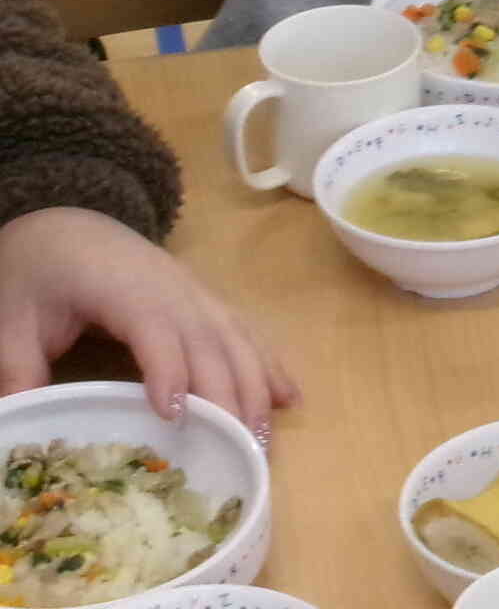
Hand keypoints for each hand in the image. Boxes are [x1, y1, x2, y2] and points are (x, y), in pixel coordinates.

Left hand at [0, 209, 296, 435]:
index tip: (175, 417)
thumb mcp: (11, 320)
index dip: (168, 370)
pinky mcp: (205, 302)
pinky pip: (246, 333)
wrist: (66, 230)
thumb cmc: (38, 274)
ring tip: (266, 437)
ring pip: (238, 340)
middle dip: (228, 394)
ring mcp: (196, 295)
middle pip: (210, 342)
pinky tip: (289, 397)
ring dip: (257, 386)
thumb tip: (18, 418)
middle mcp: (173, 291)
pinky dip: (271, 365)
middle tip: (238, 450)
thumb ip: (17, 368)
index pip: (155, 331)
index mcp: (125, 290)